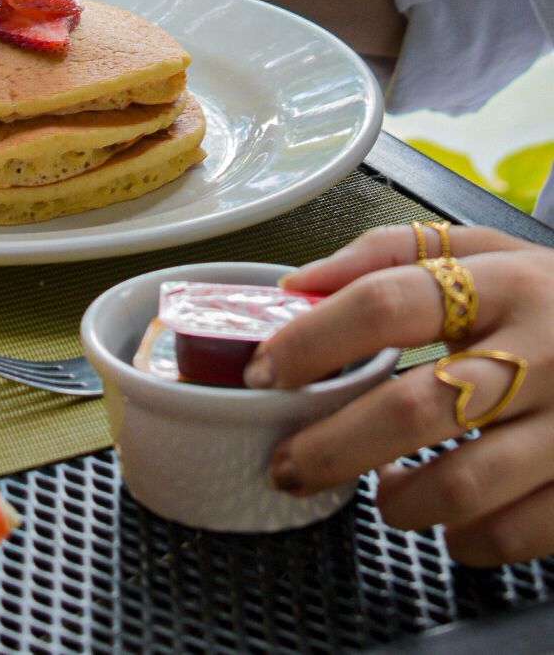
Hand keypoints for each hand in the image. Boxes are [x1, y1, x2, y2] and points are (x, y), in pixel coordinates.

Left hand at [244, 224, 553, 565]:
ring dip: (398, 502)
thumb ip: (390, 252)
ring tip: (381, 493)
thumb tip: (300, 281)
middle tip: (287, 462)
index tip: (266, 371)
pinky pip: (514, 534)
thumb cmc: (552, 299)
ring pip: (461, 485)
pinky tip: (448, 521)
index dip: (315, 339)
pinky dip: (464, 538)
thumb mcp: (486, 252)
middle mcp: (542, 350)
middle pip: (414, 406)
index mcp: (505, 282)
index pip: (390, 303)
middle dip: (333, 445)